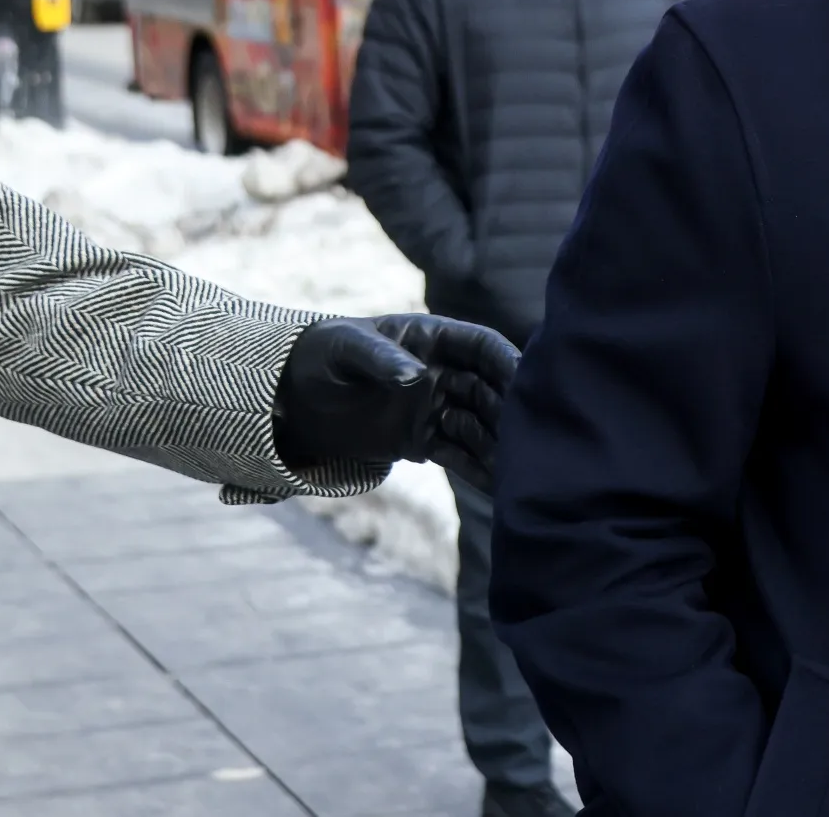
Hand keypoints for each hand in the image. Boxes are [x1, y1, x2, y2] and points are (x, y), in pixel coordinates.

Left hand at [273, 314, 517, 489]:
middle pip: (491, 391)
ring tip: (526, 471)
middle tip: (538, 438)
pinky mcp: (423, 441)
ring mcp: (436, 408)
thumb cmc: (320, 355)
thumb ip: (380, 359)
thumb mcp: (344, 349)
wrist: (290, 396)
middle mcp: (444, 373)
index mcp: (432, 338)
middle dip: (514, 412)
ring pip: (481, 427)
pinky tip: (503, 490)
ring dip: (503, 446)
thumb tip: (415, 378)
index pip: (482, 346)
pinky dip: (481, 471)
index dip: (507, 362)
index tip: (527, 384)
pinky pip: (460, 455)